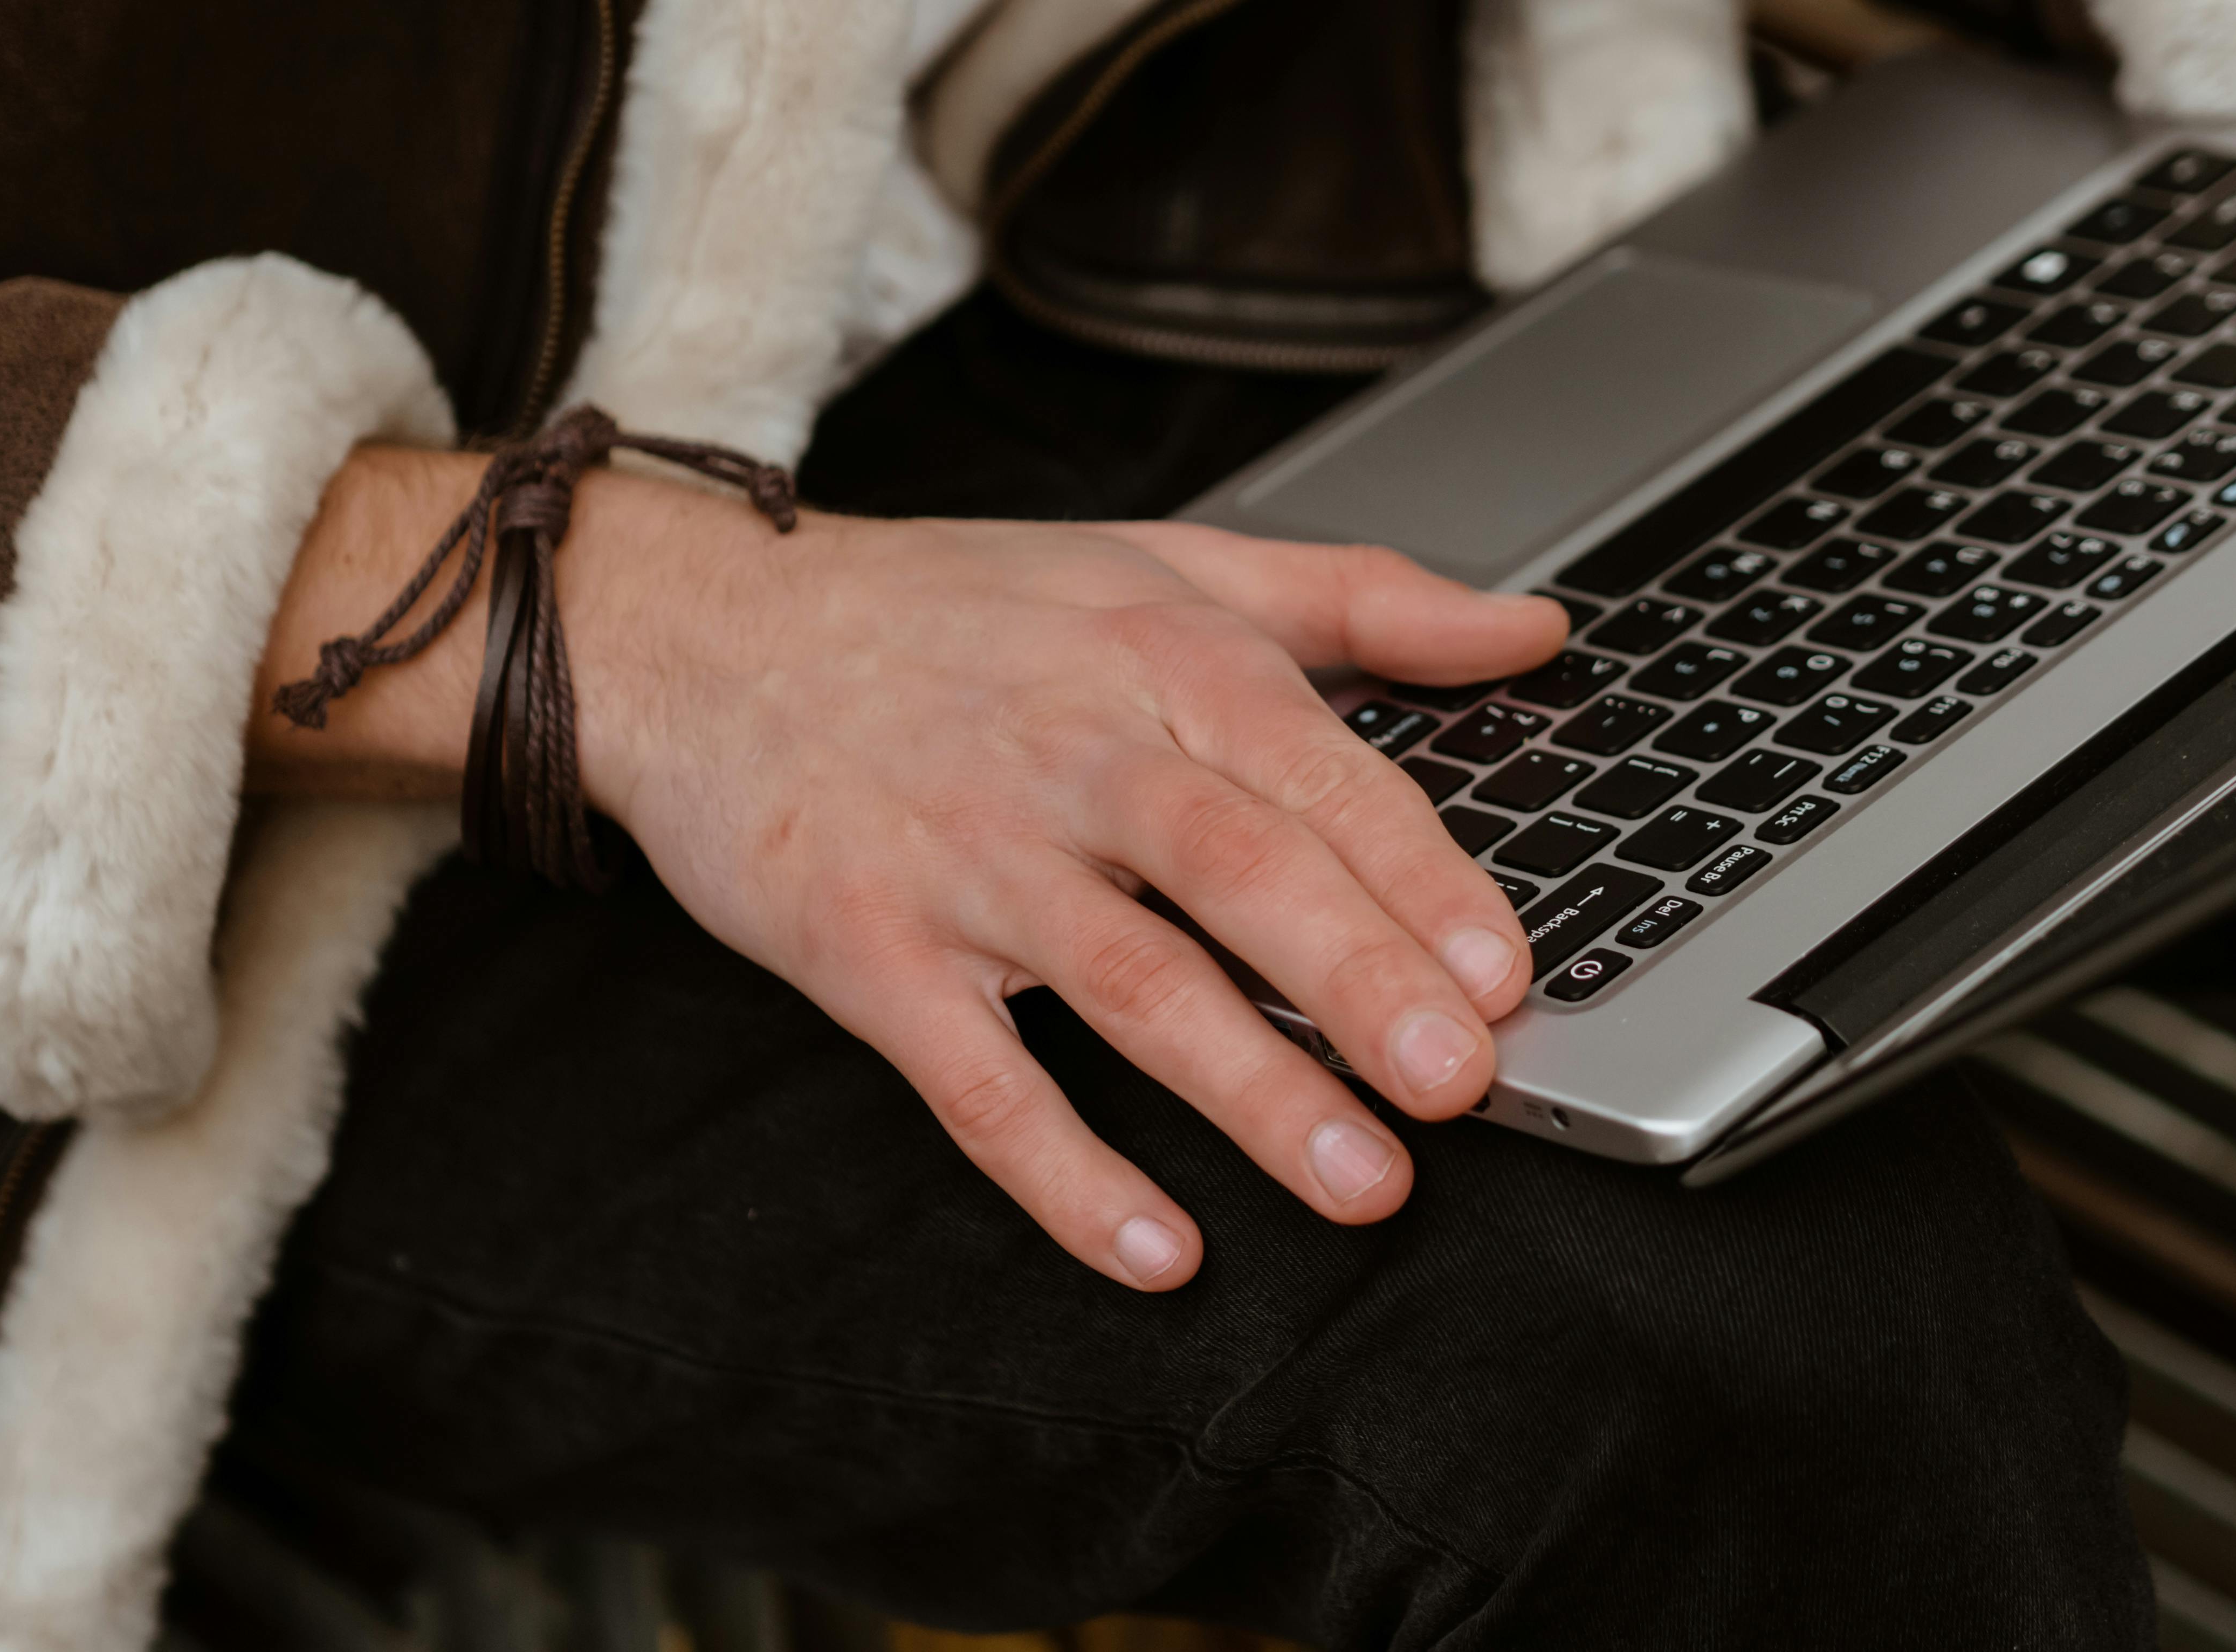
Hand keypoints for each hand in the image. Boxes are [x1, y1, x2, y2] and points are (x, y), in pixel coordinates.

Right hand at [577, 501, 1565, 1289]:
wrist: (703, 632)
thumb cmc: (956, 612)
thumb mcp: (1164, 567)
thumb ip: (1361, 597)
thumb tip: (1532, 632)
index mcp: (1160, 664)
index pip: (1315, 775)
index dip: (1419, 876)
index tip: (1507, 971)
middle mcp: (1071, 759)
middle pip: (1236, 874)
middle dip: (1359, 984)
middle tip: (1460, 1084)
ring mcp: (966, 861)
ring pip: (1127, 985)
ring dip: (1250, 1094)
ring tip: (1363, 1184)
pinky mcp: (870, 954)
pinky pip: (977, 1082)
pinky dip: (1064, 1172)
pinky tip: (1156, 1247)